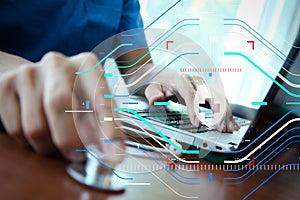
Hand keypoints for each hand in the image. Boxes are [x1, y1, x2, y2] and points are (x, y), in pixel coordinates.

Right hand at [0, 52, 123, 160]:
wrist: (35, 78)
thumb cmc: (70, 93)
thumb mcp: (90, 99)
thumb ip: (102, 121)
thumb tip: (115, 151)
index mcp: (86, 64)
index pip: (100, 98)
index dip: (109, 128)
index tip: (116, 153)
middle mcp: (57, 63)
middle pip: (61, 107)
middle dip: (71, 141)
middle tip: (77, 156)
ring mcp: (29, 73)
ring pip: (36, 126)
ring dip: (49, 146)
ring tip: (56, 144)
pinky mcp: (7, 86)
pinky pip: (17, 129)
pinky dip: (29, 142)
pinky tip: (39, 134)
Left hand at [143, 69, 239, 131]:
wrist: (162, 75)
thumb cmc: (158, 83)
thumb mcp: (151, 87)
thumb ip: (153, 94)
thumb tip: (155, 100)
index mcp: (181, 79)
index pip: (191, 93)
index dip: (195, 109)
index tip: (197, 124)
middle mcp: (195, 80)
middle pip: (211, 93)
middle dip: (218, 111)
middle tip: (220, 128)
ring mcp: (203, 85)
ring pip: (219, 97)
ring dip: (226, 113)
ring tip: (231, 128)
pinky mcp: (207, 91)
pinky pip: (220, 100)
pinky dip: (226, 112)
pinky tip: (232, 122)